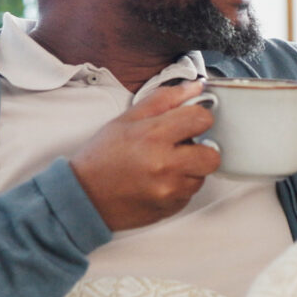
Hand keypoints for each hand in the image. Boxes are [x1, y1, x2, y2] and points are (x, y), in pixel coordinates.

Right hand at [69, 80, 221, 231]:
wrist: (84, 197)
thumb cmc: (103, 157)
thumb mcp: (127, 119)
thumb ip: (164, 100)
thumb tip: (195, 88)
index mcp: (153, 136)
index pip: (202, 119)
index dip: (198, 118)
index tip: (189, 122)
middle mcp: (165, 165)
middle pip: (212, 155)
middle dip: (201, 148)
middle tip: (181, 147)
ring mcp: (169, 190)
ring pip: (202, 176)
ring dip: (190, 169)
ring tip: (164, 165)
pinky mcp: (170, 208)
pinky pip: (189, 194)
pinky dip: (179, 186)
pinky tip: (158, 181)